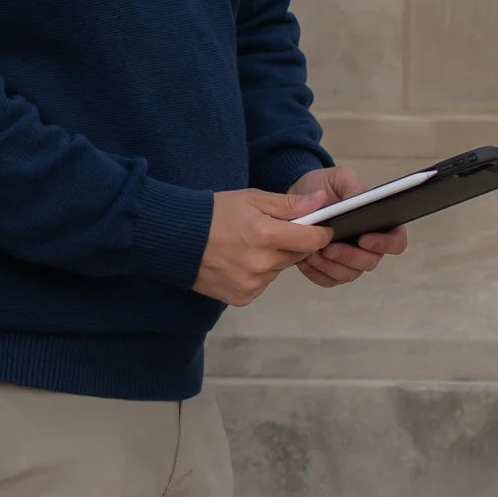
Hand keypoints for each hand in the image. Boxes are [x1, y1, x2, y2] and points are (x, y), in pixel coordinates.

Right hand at [191, 186, 334, 305]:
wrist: (175, 237)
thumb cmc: (213, 213)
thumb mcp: (252, 199)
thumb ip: (289, 204)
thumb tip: (322, 202)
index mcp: (267, 235)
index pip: (313, 240)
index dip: (319, 232)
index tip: (317, 227)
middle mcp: (262, 264)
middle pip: (296, 255)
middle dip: (289, 243)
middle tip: (267, 231)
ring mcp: (251, 284)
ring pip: (278, 270)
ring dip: (271, 259)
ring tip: (245, 245)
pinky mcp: (242, 297)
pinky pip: (261, 284)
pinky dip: (256, 274)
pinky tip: (236, 260)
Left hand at [285, 165, 409, 287]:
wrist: (298, 197)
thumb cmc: (324, 186)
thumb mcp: (339, 177)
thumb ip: (351, 185)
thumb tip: (359, 198)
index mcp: (379, 224)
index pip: (396, 241)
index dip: (385, 244)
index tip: (364, 238)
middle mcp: (368, 246)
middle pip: (370, 262)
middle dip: (349, 256)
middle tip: (329, 247)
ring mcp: (350, 260)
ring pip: (349, 274)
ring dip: (330, 266)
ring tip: (313, 252)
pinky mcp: (330, 270)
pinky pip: (328, 280)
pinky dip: (316, 272)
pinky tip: (305, 259)